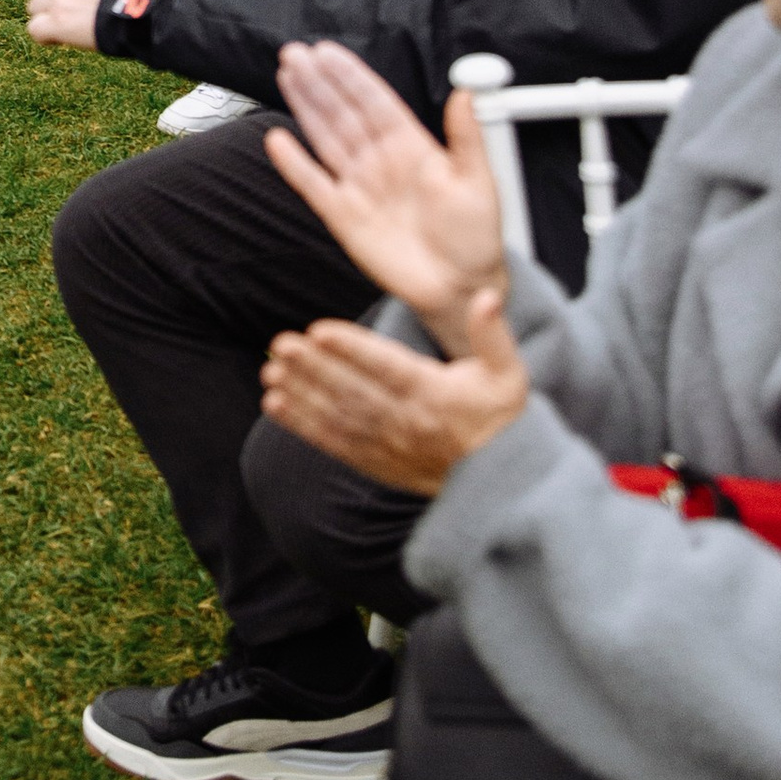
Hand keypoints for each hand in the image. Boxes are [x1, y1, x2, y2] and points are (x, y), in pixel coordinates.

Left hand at [260, 287, 529, 493]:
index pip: (389, 368)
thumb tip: (484, 296)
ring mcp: (389, 444)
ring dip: (301, 394)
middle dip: (314, 368)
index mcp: (436, 394)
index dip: (353, 349)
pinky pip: (334, 443)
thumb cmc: (501, 420)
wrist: (502, 483)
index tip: (320, 330)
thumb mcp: (509, 374)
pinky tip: (274, 405)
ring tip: (271, 370)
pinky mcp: (375, 462)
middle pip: (354, 391)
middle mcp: (408, 421)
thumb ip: (492, 334)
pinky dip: (302, 426)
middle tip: (282, 343)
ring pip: (338, 416)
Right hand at [261, 41, 508, 348]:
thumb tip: (465, 93)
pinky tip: (279, 140)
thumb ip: (466, 137)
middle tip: (295, 54)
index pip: (375, 102)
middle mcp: (381, 161)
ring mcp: (360, 186)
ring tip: (286, 76)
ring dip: (306, 107)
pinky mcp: (344, 217)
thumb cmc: (476, 237)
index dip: (350, 76)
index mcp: (412, 147)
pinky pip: (314, 185)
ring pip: (326, 137)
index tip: (327, 52)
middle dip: (319, 83)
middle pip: (343, 112)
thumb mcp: (479, 182)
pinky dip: (295, 164)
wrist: (460, 288)